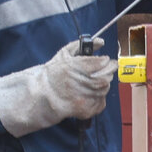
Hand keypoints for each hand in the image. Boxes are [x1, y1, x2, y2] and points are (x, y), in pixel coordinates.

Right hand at [0, 37, 117, 136]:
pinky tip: (91, 93)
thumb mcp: (64, 54)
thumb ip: (82, 45)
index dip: (105, 60)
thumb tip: (100, 42)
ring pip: (105, 89)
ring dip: (103, 84)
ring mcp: (83, 98)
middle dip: (108, 71)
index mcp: (74, 67)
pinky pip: (101, 102)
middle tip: (106, 69)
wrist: (42, 95)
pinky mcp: (85, 109)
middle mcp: (80, 83)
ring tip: (95, 81)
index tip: (105, 60)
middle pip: (106, 76)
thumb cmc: (53, 74)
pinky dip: (99, 97)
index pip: (101, 63)